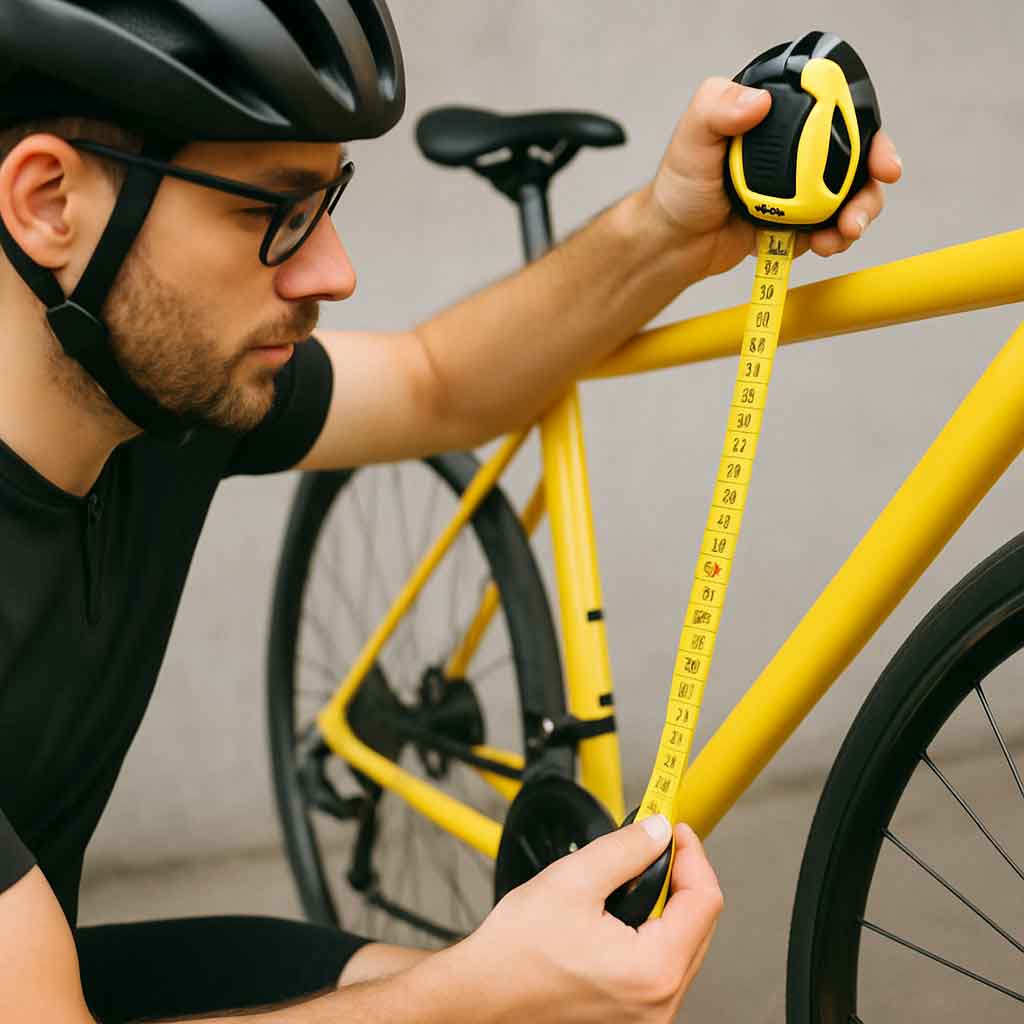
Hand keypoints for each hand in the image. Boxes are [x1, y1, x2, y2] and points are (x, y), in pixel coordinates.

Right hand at [450, 817, 722, 1022]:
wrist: (479, 995)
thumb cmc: (514, 953)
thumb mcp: (573, 880)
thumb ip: (626, 849)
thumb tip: (658, 832)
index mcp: (652, 970)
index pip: (705, 900)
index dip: (691, 854)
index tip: (673, 829)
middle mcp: (657, 1003)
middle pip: (699, 925)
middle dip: (678, 878)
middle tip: (653, 846)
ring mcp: (645, 1017)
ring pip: (681, 946)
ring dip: (664, 906)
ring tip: (630, 879)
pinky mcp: (630, 1019)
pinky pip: (659, 968)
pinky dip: (650, 934)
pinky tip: (620, 914)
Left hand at [649, 76, 903, 279]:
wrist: (673, 241)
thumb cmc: (680, 185)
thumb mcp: (692, 137)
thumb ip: (716, 108)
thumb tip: (757, 101)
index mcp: (782, 120)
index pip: (840, 115)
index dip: (869, 133)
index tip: (881, 160)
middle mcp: (798, 151)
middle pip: (857, 160)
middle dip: (873, 185)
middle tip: (862, 211)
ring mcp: (801, 190)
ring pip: (850, 198)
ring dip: (858, 216)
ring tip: (842, 235)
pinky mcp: (797, 225)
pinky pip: (829, 231)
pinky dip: (834, 240)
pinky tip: (824, 246)